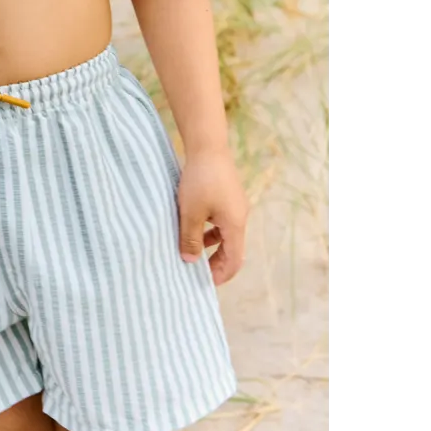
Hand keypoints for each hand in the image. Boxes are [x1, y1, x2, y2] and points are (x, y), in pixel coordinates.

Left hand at [177, 148, 247, 285]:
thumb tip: (190, 261)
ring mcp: (235, 205)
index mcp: (235, 225)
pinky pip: (221, 220)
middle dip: (216, 262)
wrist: (208, 147)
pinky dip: (210, 229)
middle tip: (196, 271)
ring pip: (225, 234)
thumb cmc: (199, 181)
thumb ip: (190, 238)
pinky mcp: (227, 195)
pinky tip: (194, 227)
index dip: (221, 274)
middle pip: (232, 248)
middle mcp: (240, 217)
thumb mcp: (191, 212)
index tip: (205, 283)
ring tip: (191, 251)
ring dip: (211, 245)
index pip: (234, 260)